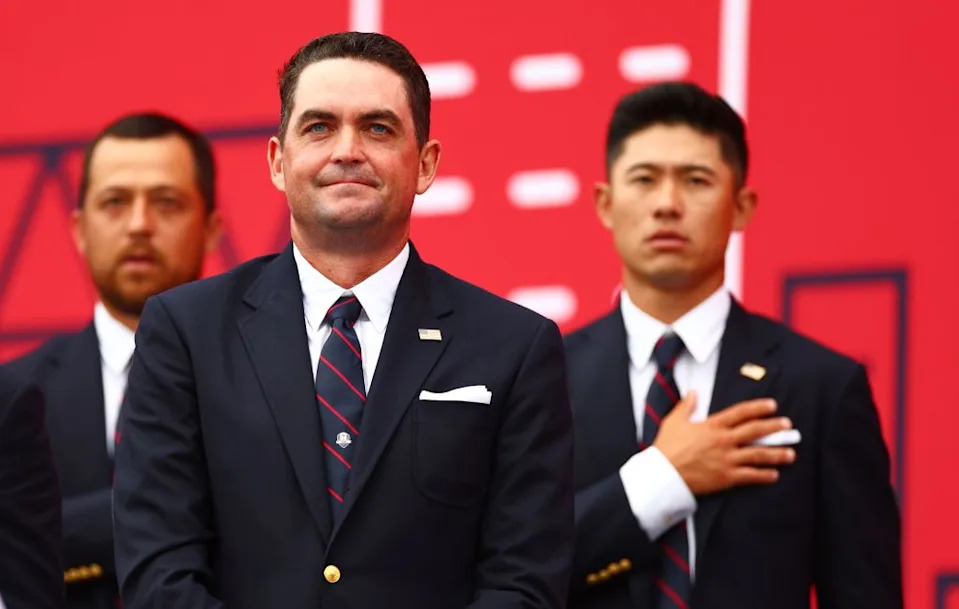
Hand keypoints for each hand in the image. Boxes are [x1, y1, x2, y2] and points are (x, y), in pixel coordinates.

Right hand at [653, 391, 795, 495]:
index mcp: (712, 425)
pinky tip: (774, 475)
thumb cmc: (666, 447)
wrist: (662, 474)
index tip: (772, 406)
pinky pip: (750, 476)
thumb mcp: (674, 421)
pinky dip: (764, 475)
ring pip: (758, 454)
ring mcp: (727, 459)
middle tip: (788, 426)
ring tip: (791, 453)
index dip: (758, 408)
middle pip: (755, 431)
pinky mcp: (726, 477)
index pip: (741, 413)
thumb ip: (686, 406)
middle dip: (774, 427)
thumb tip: (694, 392)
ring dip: (776, 453)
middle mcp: (723, 440)